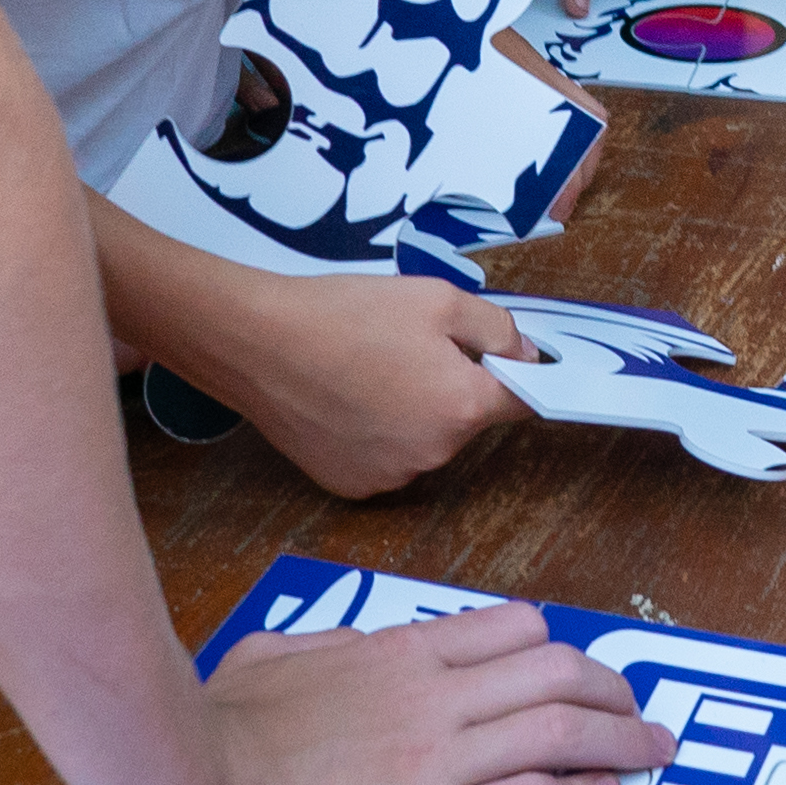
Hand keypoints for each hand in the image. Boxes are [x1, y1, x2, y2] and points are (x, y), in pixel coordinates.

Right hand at [203, 601, 673, 784]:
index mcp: (395, 655)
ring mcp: (436, 763)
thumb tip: (350, 645)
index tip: (578, 667)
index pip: (507, 630)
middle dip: (611, 694)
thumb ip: (323, 646)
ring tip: (649, 753)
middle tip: (642, 714)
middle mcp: (430, 700)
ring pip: (557, 736)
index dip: (556, 646)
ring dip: (615, 743)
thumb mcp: (271, 659)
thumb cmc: (222, 733)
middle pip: (553, 677)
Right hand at [223, 272, 532, 498]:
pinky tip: (346, 400)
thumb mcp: (437, 298)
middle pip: (465, 418)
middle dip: (451, 385)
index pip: (522, 402)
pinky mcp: (354, 486)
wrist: (260, 343)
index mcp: (461, 406)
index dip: (519, 376)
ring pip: (425, 440)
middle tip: (408, 347)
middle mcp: (434, 453)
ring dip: (413, 412)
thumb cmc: (342, 316)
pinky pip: (386, 459)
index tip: (510, 362)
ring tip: (367, 370)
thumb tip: (525, 355)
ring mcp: (392, 476)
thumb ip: (496, 329)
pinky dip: (376, 435)